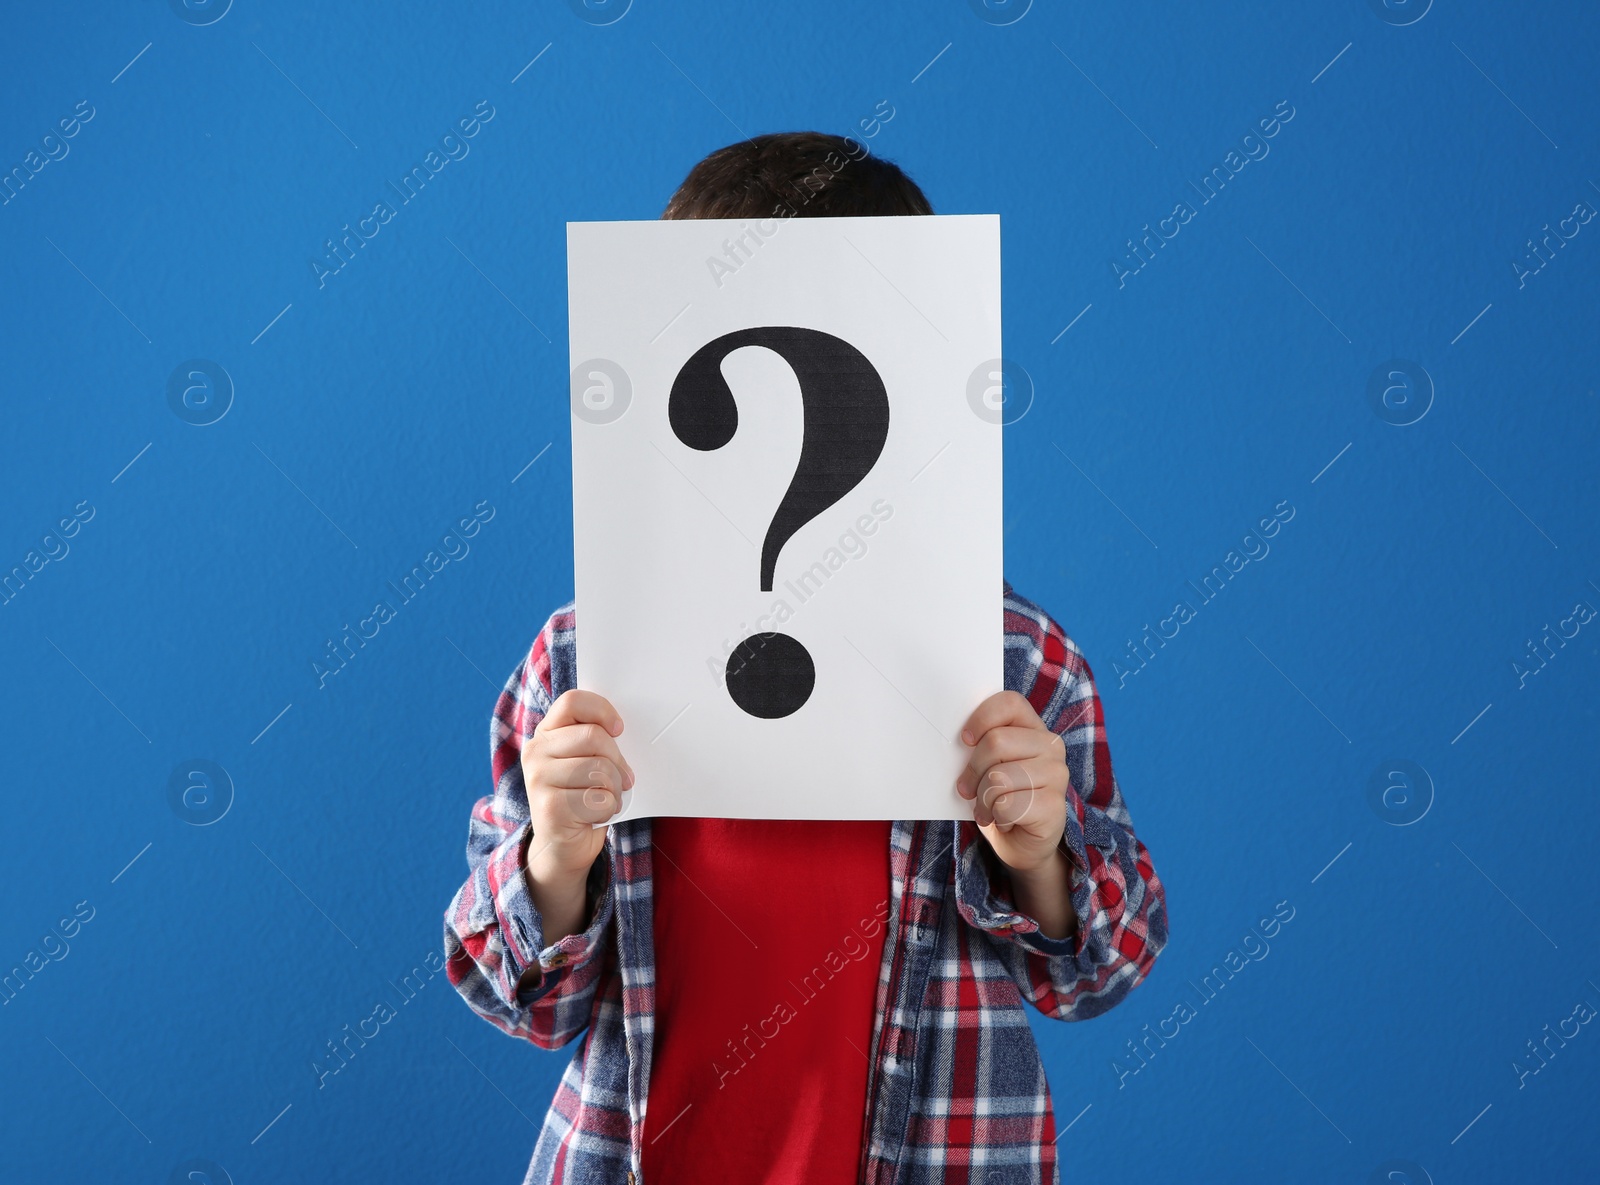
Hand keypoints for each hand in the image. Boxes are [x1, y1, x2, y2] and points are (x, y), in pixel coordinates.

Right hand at [521, 690, 632, 886]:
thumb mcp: (586, 761)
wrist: (563, 845)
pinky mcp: (548, 808)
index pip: (573, 702)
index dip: (602, 710)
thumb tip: (622, 729)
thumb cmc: (582, 797)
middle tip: (622, 779)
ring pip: (600, 770)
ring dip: (614, 790)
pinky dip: (608, 810)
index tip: (619, 729)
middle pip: (594, 737)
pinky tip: (594, 816)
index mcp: (546, 733)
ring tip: (604, 799)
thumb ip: (596, 741)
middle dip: (618, 761)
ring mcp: (538, 780)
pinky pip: (598, 800)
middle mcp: (535, 752)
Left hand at [955, 690, 1068, 873]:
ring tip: (989, 809)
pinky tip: (1006, 822)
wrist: (1021, 844)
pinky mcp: (1054, 805)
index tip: (965, 740)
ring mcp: (1057, 775)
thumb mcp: (987, 768)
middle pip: (996, 742)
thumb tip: (954, 743)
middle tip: (969, 790)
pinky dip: (997, 817)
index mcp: (1033, 729)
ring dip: (984, 800)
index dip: (982, 718)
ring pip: (998, 777)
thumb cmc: (1000, 799)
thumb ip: (980, 748)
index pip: (1009, 703)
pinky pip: (1007, 805)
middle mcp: (1051, 746)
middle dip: (973, 771)